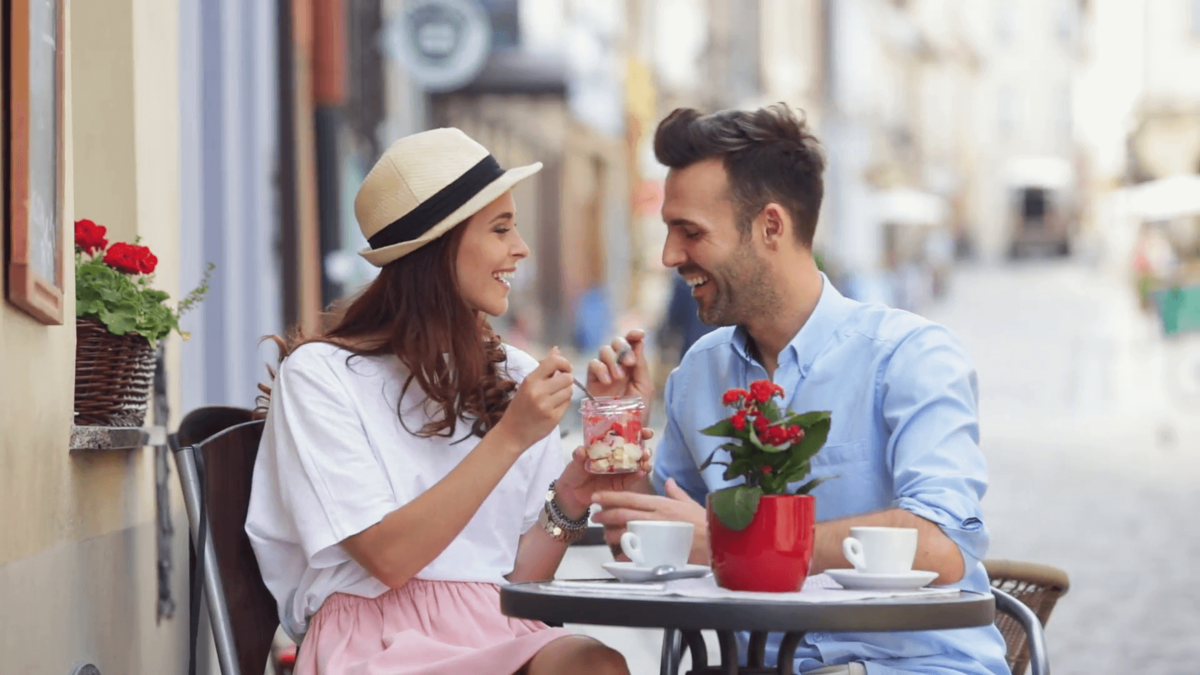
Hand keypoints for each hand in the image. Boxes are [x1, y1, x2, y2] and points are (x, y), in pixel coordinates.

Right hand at [495, 348, 573, 450]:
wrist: (512, 433)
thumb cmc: (520, 406)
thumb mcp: (528, 384)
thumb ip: (544, 368)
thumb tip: (557, 349)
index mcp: (530, 380)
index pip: (554, 362)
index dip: (564, 363)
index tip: (565, 368)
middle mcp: (538, 392)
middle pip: (567, 378)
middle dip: (567, 380)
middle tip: (559, 385)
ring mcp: (546, 406)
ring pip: (569, 391)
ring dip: (566, 392)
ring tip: (556, 397)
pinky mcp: (553, 418)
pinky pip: (567, 404)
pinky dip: (564, 404)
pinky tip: (554, 407)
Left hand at [553, 429, 654, 518]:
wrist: (572, 493)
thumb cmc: (574, 472)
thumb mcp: (575, 461)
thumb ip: (579, 456)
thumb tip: (581, 450)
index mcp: (608, 446)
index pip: (625, 436)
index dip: (638, 432)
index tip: (646, 431)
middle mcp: (617, 457)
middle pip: (636, 450)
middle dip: (645, 447)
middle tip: (647, 447)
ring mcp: (620, 471)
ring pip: (637, 464)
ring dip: (644, 461)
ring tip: (645, 460)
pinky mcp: (621, 484)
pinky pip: (632, 479)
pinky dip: (638, 475)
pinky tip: (642, 472)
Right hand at [586, 330, 653, 411]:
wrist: (623, 431)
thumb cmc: (637, 412)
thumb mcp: (644, 387)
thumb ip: (641, 364)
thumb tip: (639, 341)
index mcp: (632, 366)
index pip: (631, 344)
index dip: (633, 335)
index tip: (639, 334)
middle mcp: (618, 365)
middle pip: (616, 343)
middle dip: (623, 348)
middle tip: (630, 363)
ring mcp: (604, 372)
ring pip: (604, 351)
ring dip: (612, 361)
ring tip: (618, 378)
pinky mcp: (592, 381)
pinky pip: (593, 365)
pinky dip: (600, 369)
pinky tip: (607, 382)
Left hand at [591, 478, 709, 564]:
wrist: (717, 543)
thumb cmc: (706, 524)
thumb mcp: (690, 504)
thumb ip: (676, 493)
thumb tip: (669, 481)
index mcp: (662, 504)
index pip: (630, 498)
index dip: (611, 497)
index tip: (597, 496)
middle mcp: (656, 517)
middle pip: (623, 514)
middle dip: (606, 515)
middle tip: (595, 516)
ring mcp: (655, 535)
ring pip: (626, 533)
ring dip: (613, 534)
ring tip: (605, 535)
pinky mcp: (658, 551)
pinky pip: (636, 553)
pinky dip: (626, 554)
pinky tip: (620, 555)